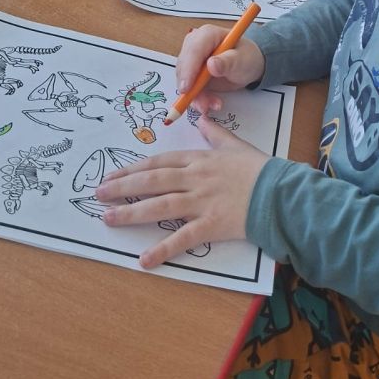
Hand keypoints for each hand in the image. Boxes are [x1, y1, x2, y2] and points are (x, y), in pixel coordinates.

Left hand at [96, 115, 268, 267]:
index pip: (159, 162)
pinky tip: (143, 259)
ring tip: (108, 218)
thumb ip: (216, 134)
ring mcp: (202, 202)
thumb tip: (201, 119)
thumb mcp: (236, 145)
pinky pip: (183, 238)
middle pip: (152, 181)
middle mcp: (196, 178)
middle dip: (122, 187)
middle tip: (98, 194)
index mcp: (200, 159)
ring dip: (132, 213)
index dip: (133, 169)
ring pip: (160, 205)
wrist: (281, 192)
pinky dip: (163, 249)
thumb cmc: (260, 169)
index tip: (112, 175)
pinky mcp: (211, 224)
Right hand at [176, 24, 265, 114]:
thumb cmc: (247, 57)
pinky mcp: (192, 74)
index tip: (187, 88)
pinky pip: (189, 89)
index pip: (193, 50)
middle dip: (191, 88)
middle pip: (184, 66)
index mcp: (208, 34)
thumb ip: (228, 62)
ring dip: (196, 97)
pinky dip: (198, 99)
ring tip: (212, 105)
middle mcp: (196, 45)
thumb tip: (211, 64)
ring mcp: (192, 60)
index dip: (188, 69)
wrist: (249, 66)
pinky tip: (211, 103)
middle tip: (202, 104)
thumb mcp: (242, 60)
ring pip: (184, 80)